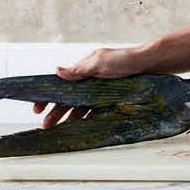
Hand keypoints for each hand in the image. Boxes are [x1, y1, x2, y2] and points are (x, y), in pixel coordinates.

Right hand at [33, 45, 149, 129]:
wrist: (153, 64)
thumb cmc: (127, 60)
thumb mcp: (100, 63)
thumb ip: (79, 70)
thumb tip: (57, 71)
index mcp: (85, 68)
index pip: (61, 83)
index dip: (48, 95)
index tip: (37, 108)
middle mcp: (92, 79)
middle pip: (69, 97)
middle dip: (55, 111)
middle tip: (45, 125)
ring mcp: (102, 89)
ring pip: (80, 106)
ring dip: (69, 117)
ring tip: (59, 130)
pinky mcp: (113, 98)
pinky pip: (96, 110)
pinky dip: (87, 119)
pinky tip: (80, 128)